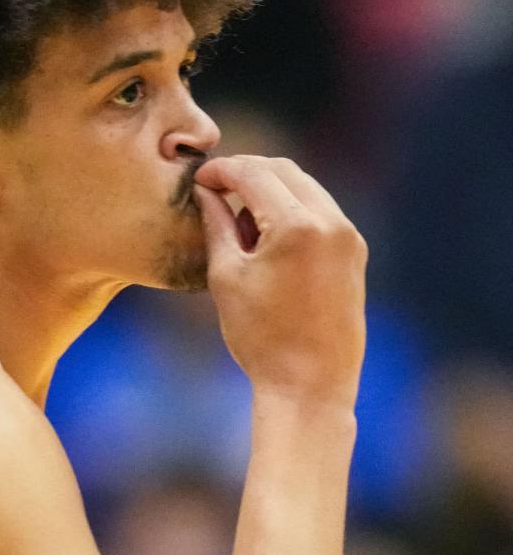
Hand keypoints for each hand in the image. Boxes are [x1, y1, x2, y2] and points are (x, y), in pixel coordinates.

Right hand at [193, 156, 366, 409]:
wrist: (310, 385)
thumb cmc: (261, 337)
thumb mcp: (227, 276)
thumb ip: (217, 224)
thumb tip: (207, 193)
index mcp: (297, 226)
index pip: (254, 173)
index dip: (222, 169)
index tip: (200, 178)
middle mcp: (330, 222)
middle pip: (285, 171)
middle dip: (248, 172)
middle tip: (216, 187)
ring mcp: (348, 236)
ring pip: (306, 187)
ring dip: (271, 189)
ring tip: (239, 217)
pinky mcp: (355, 252)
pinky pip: (321, 211)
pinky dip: (292, 208)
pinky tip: (267, 234)